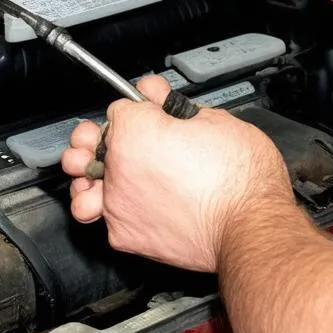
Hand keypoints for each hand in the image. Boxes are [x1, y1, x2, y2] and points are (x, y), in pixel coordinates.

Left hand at [61, 76, 293, 271]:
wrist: (251, 225)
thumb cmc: (240, 176)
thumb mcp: (215, 120)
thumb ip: (176, 106)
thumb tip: (159, 96)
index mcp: (136, 130)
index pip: (119, 109)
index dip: (140, 109)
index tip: (153, 114)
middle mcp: (118, 165)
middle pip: (88, 143)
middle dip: (101, 138)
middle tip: (122, 140)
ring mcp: (118, 203)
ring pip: (81, 186)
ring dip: (89, 178)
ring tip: (103, 176)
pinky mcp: (126, 235)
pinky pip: (106, 219)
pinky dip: (115, 212)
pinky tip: (130, 205)